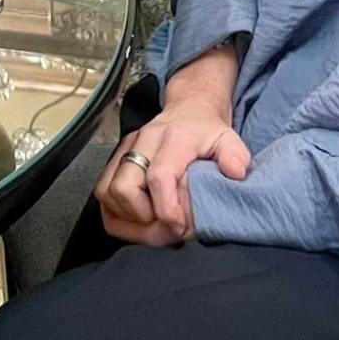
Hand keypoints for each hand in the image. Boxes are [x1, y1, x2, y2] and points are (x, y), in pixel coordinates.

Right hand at [94, 95, 250, 247]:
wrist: (188, 110)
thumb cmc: (206, 132)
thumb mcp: (229, 140)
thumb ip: (236, 155)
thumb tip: (235, 172)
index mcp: (172, 138)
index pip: (158, 176)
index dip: (166, 209)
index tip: (179, 228)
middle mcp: (142, 141)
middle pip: (124, 187)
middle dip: (142, 217)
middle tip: (164, 229)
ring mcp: (124, 150)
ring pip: (107, 191)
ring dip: (128, 217)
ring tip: (153, 225)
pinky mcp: (114, 159)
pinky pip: (102, 192)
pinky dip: (117, 213)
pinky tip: (138, 219)